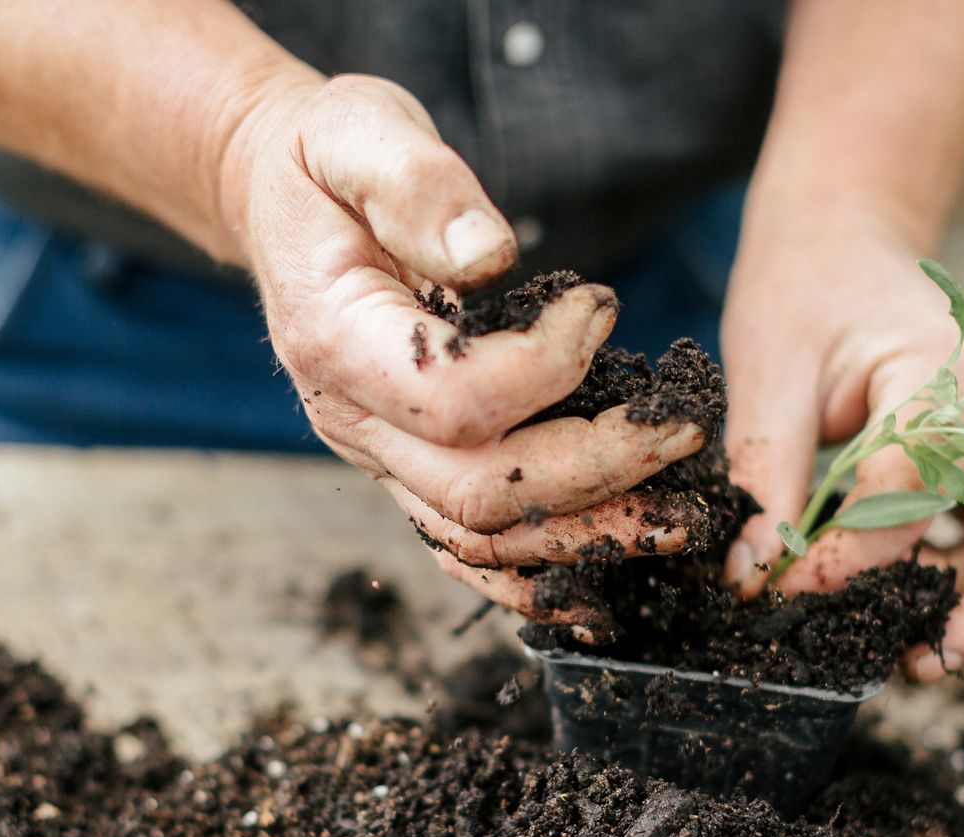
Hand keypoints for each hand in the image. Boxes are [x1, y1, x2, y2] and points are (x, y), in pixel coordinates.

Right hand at [217, 75, 706, 622]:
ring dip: (585, 538)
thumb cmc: (327, 162)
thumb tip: (491, 254)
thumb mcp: (361, 133)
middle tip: (683, 430)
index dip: (547, 368)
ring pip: (479, 541)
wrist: (279, 200)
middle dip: (596, 472)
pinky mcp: (409, 469)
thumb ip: (421, 187)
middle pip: (478, 494)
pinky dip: (538, 575)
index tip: (602, 304)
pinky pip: (469, 549)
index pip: (455, 399)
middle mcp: (350, 422)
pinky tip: (609, 576)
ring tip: (676, 518)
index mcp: (335, 342)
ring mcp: (378, 458)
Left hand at [720, 202, 963, 680]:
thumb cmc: (805, 291)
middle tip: (918, 662)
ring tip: (912, 652)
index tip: (781, 583)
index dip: (848, 552)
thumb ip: (764, 471)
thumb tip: (755, 574)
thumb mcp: (766, 368)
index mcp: (938, 367)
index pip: (913, 482)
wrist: (844, 239)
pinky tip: (909, 608)